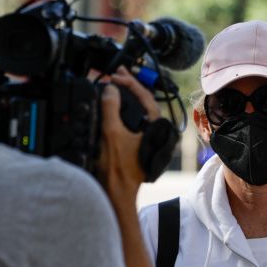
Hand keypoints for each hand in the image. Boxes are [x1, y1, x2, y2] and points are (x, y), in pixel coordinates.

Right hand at [98, 66, 160, 201]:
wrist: (116, 193)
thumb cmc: (117, 169)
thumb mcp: (111, 133)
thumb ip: (111, 107)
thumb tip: (111, 89)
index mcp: (155, 127)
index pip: (146, 96)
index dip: (130, 83)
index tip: (115, 76)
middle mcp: (153, 132)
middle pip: (143, 101)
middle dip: (129, 86)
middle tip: (116, 73)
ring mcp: (145, 138)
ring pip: (137, 111)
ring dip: (125, 97)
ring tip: (113, 84)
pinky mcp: (135, 144)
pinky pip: (130, 121)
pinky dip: (120, 110)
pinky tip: (111, 106)